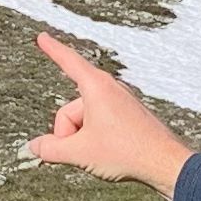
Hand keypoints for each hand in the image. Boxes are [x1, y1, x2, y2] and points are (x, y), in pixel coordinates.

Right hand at [27, 32, 192, 197]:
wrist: (164, 163)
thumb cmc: (127, 152)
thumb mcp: (79, 153)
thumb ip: (50, 149)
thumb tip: (36, 147)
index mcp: (96, 88)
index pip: (68, 62)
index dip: (52, 49)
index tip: (42, 37)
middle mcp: (110, 90)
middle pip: (70, 110)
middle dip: (68, 134)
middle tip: (83, 152)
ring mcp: (120, 103)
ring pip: (84, 120)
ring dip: (83, 140)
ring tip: (102, 155)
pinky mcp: (128, 117)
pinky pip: (100, 125)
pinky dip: (97, 140)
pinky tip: (110, 154)